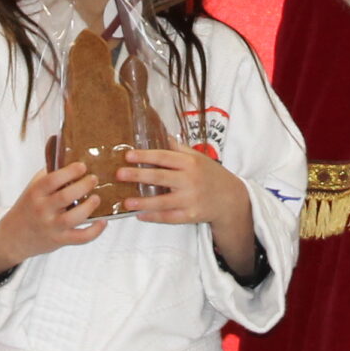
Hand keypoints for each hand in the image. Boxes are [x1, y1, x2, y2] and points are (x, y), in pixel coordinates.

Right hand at [0, 161, 105, 279]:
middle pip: (65, 197)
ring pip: (73, 218)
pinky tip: (103, 221)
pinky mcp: (60, 240)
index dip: (69, 172)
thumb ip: (50, 174)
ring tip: (97, 198)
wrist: (14, 236)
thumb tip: (70, 155)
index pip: (52, 180)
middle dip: (83, 186)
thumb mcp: (34, 188)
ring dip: (89, 207)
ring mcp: (51, 226)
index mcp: (36, 193)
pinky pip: (80, 238)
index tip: (82, 166)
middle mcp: (42, 210)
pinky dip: (94, 231)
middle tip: (94, 179)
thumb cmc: (29, 206)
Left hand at [119, 148, 259, 279]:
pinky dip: (154, 217)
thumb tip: (159, 132)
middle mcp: (190, 180)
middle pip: (160, 177)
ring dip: (143, 202)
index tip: (128, 155)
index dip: (145, 156)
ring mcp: (191, 199)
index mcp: (190, 163)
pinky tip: (140, 215)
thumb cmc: (210, 174)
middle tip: (119, 174)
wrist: (230, 198)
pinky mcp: (191, 216)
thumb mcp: (198, 157)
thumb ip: (178, 148)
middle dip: (138, 176)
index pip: (164, 157)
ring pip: (163, 201)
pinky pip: (169, 217)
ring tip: (126, 202)